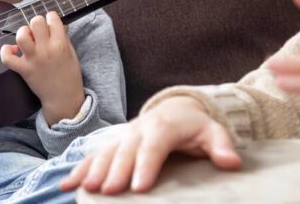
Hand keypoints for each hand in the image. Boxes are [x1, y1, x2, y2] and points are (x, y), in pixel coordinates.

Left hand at [0, 11, 84, 124]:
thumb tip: (58, 24)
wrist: (63, 98)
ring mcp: (34, 59)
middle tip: (39, 31)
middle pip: (36, 22)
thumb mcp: (72, 53)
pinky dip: (6, 51)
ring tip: (27, 38)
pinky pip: (7, 58)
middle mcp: (46, 50)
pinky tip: (12, 49)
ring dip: (23, 33)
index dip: (50, 18)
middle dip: (37, 23)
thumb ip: (64, 37)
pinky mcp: (24, 70)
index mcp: (61, 44)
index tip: (50, 23)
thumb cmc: (70, 75)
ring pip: (21, 36)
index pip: (52, 18)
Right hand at [59, 96, 240, 193]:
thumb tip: (232, 162)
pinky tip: (66, 185)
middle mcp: (139, 129)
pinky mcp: (114, 143)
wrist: (176, 108)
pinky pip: (94, 155)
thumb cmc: (195, 126)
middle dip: (116, 171)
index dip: (146, 165)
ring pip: (106, 152)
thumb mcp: (213, 132)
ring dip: (94, 170)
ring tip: (87, 188)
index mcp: (163, 126)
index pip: (154, 146)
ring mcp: (124, 135)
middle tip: (108, 191)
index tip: (140, 187)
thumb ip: (221, 146)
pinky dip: (80, 169)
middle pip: (126, 151)